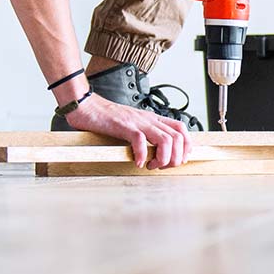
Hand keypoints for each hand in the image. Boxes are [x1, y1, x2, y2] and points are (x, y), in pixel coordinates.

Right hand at [64, 93, 194, 168]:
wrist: (88, 106)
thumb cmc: (107, 119)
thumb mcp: (132, 125)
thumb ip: (144, 135)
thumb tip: (155, 153)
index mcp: (152, 119)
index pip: (180, 128)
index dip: (186, 146)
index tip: (180, 159)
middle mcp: (148, 119)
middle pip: (177, 137)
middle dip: (176, 157)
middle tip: (163, 166)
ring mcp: (137, 122)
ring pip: (165, 140)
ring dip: (163, 158)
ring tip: (152, 166)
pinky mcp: (124, 126)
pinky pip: (140, 140)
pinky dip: (142, 155)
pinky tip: (138, 162)